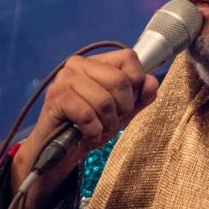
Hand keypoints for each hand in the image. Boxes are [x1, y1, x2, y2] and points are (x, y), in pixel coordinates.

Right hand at [11, 49, 159, 208]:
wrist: (59, 150)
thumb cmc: (90, 127)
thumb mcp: (122, 112)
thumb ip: (140, 96)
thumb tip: (152, 82)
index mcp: (96, 62)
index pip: (128, 57)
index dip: (136, 82)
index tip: (127, 102)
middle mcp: (78, 64)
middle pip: (120, 80)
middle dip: (123, 108)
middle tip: (111, 120)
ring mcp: (64, 80)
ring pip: (105, 100)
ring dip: (107, 122)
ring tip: (98, 128)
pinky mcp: (56, 99)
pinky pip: (88, 114)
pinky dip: (93, 130)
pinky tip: (87, 133)